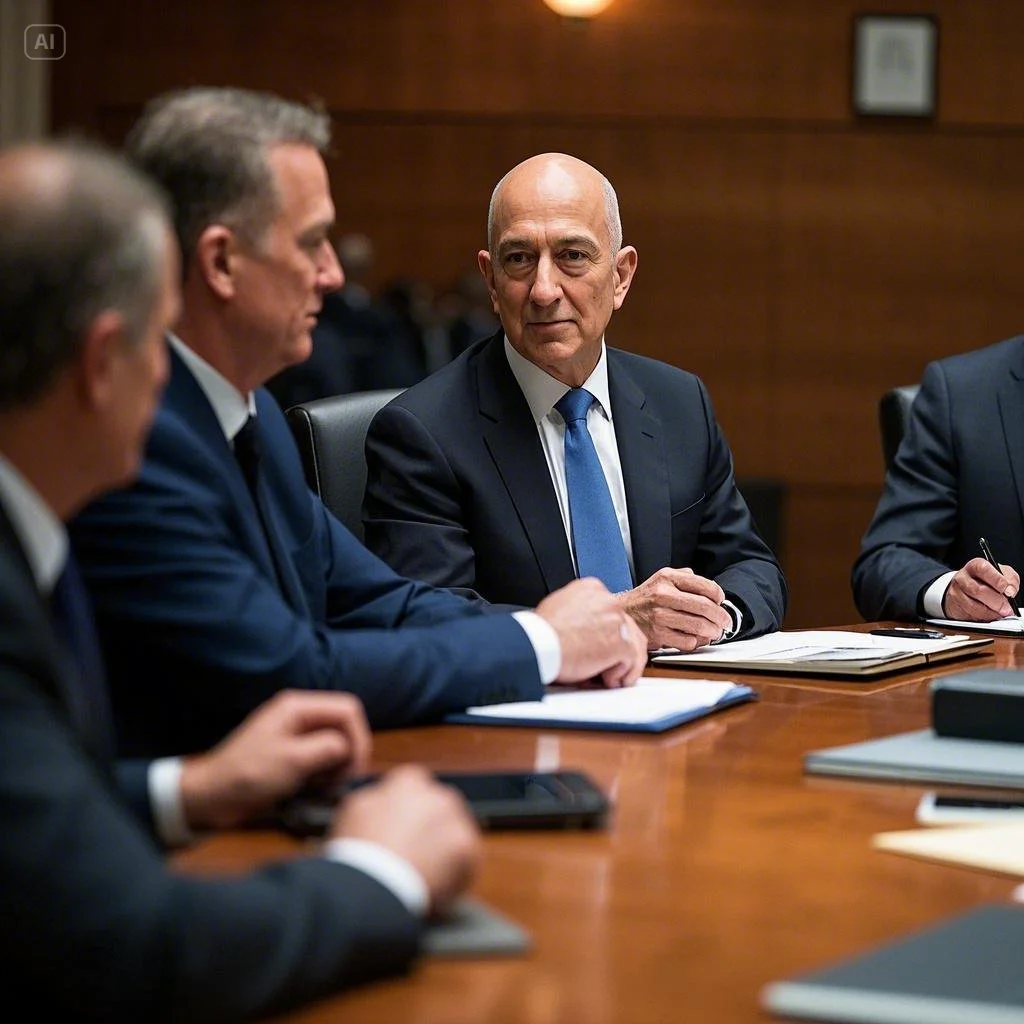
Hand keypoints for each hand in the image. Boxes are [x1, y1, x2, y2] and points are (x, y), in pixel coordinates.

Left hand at [179, 690, 370, 830]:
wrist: (210, 796)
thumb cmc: (249, 775)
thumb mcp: (292, 761)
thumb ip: (327, 748)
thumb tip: (350, 748)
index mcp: (297, 707)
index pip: (347, 709)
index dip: (358, 736)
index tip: (355, 766)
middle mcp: (299, 714)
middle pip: (343, 723)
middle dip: (349, 750)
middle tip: (342, 779)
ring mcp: (295, 733)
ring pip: (335, 740)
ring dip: (338, 762)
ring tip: (328, 784)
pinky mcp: (292, 752)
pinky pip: (322, 753)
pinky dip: (326, 769)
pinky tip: (317, 786)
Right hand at [330, 765, 480, 913]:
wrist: (371, 890)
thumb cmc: (358, 852)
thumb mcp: (355, 810)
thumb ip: (376, 798)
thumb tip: (383, 798)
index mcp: (409, 782)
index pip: (415, 784)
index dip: (407, 807)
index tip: (403, 824)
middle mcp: (436, 795)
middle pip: (440, 807)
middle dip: (431, 825)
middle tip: (415, 852)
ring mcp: (456, 820)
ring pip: (456, 831)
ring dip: (445, 847)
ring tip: (424, 874)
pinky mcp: (468, 850)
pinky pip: (468, 860)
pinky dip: (457, 873)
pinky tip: (437, 887)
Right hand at [536, 577, 646, 686]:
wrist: (539, 645)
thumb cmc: (542, 633)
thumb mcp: (559, 607)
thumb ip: (579, 612)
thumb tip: (586, 626)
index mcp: (592, 589)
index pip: (613, 611)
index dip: (609, 633)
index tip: (601, 646)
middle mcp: (608, 601)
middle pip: (627, 627)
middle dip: (620, 649)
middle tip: (608, 665)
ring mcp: (616, 622)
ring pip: (634, 644)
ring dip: (624, 663)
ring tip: (610, 677)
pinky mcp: (620, 643)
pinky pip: (631, 660)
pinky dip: (621, 673)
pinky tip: (608, 680)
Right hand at [618, 567, 732, 650]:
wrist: (622, 613)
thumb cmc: (645, 598)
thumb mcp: (661, 578)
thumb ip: (685, 577)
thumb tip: (709, 588)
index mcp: (668, 578)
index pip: (705, 586)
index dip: (719, 596)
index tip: (721, 602)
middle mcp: (663, 594)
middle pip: (705, 607)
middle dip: (721, 617)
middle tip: (725, 622)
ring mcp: (660, 615)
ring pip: (699, 626)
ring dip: (712, 631)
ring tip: (714, 632)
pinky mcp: (658, 634)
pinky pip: (688, 641)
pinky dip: (696, 642)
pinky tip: (696, 639)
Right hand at [944, 557, 1020, 620]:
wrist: (965, 588)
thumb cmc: (985, 580)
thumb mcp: (1000, 574)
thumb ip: (1009, 578)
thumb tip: (1011, 589)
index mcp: (974, 566)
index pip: (983, 569)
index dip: (997, 580)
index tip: (1008, 590)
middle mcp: (962, 578)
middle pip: (977, 590)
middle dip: (996, 601)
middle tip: (1007, 607)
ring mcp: (956, 592)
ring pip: (973, 605)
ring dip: (991, 612)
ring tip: (1001, 612)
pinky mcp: (954, 606)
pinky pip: (970, 615)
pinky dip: (984, 617)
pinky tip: (991, 615)